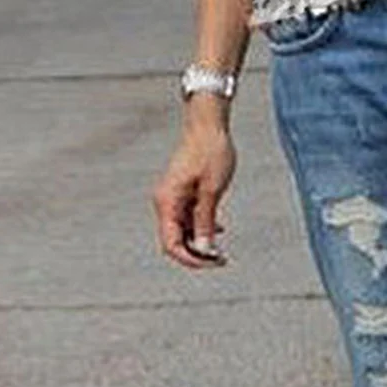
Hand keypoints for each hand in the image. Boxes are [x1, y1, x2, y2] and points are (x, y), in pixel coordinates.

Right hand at [152, 96, 235, 269]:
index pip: (172, 245)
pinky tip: (219, 229)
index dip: (191, 259)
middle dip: (196, 253)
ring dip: (199, 241)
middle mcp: (165, 202)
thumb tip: (204, 250)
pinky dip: (200, 226)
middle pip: (174, 241)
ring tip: (221, 248)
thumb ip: (205, 220)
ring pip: (181, 230)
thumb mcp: (213, 189)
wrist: (208, 124)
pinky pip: (187, 217)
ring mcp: (172, 197)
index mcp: (167, 202)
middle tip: (221, 259)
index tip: (214, 262)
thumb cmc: (211, 152)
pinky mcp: (181, 191)